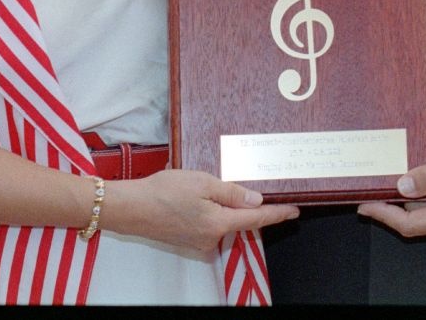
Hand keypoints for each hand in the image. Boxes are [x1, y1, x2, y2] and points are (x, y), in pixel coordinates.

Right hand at [104, 169, 297, 251]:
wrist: (130, 208)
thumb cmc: (163, 192)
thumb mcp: (203, 183)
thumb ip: (232, 193)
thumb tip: (256, 201)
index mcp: (219, 223)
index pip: (257, 219)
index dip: (278, 214)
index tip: (295, 210)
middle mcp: (211, 238)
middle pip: (240, 221)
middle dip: (246, 205)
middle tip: (246, 185)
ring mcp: (199, 242)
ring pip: (222, 222)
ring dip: (223, 207)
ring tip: (204, 187)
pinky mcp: (188, 241)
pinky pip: (208, 225)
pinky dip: (209, 212)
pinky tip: (195, 199)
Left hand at [355, 134, 425, 240]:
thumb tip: (402, 187)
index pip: (411, 224)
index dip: (384, 215)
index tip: (365, 206)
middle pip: (416, 222)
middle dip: (393, 207)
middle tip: (373, 190)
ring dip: (410, 202)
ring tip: (393, 182)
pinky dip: (425, 200)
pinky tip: (417, 184)